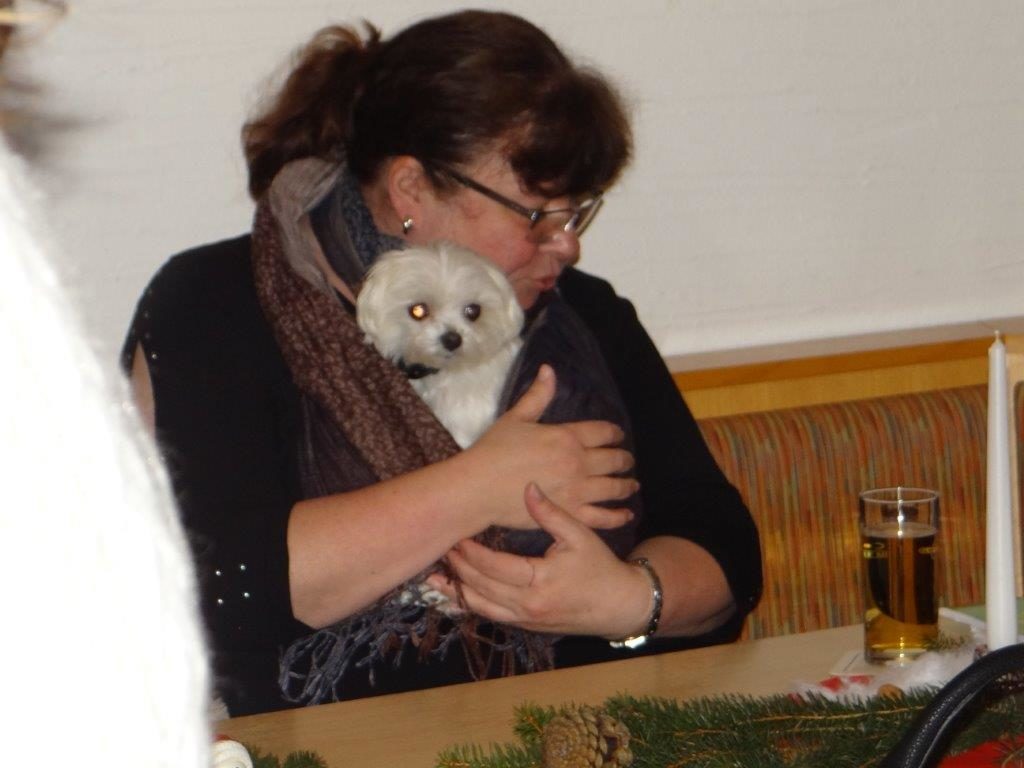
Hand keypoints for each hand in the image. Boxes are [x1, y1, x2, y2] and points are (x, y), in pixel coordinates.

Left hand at [425, 483, 651, 637]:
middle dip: (459, 568)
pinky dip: (472, 606)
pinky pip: (492, 617)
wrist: (619, 606)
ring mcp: (525, 620)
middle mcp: (527, 606)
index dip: (471, 553)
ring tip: (436, 576)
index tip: (458, 536)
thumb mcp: (580, 535)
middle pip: (481, 588)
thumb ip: (551, 513)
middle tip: (443, 548)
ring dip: (457, 592)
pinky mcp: (526, 626)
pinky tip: (457, 596)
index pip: (493, 567)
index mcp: (539, 581)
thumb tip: (529, 486)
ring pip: (481, 608)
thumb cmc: (600, 568)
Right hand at [457, 365, 637, 530]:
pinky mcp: (570, 514)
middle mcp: (578, 463)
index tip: (618, 436)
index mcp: (567, 437)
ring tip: (631, 484)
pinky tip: (626, 514)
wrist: (478, 488)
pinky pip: (603, 517)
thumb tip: (549, 370)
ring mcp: (577, 490)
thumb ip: (537, 396)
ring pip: (613, 488)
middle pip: (613, 460)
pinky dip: (618, 516)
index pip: (602, 432)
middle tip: (627, 461)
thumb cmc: (493, 451)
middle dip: (624, 459)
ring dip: (626, 485)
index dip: (614, 433)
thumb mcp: (516, 418)